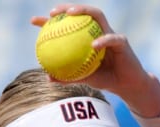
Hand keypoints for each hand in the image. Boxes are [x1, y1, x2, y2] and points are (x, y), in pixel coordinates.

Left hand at [32, 3, 159, 117]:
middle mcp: (97, 31)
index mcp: (85, 37)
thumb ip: (67, 77)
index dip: (49, 21)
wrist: (126, 85)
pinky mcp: (122, 41)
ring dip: (84, 11)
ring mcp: (110, 33)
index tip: (34, 21)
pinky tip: (93, 45)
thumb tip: (47, 78)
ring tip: (70, 14)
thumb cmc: (104, 79)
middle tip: (52, 12)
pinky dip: (102, 41)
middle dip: (66, 8)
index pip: (66, 25)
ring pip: (97, 15)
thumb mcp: (83, 78)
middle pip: (81, 12)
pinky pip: (111, 39)